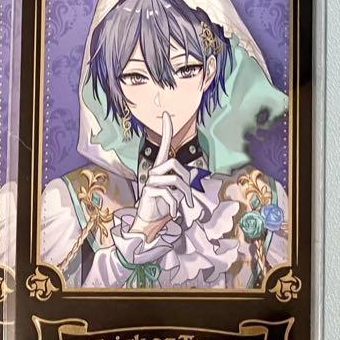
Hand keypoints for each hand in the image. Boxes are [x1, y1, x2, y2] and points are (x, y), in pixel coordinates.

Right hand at [129, 113, 194, 242]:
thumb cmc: (162, 207)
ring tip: (182, 207)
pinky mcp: (149, 191)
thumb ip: (182, 183)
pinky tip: (173, 213)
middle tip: (190, 199)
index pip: (163, 146)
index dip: (165, 130)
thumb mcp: (175, 194)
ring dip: (184, 196)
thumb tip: (191, 175)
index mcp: (161, 169)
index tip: (166, 114)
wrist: (148, 225)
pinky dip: (175, 205)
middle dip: (186, 181)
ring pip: (175, 180)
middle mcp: (154, 171)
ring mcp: (150, 180)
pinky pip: (169, 193)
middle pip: (175, 164)